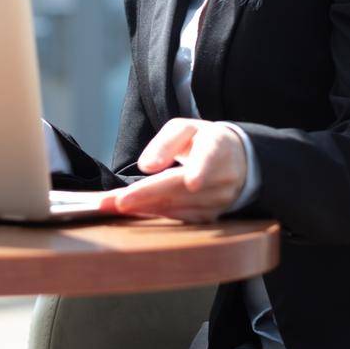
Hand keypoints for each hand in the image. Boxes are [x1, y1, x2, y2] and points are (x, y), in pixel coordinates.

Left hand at [97, 118, 247, 222]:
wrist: (238, 163)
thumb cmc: (204, 142)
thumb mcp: (186, 129)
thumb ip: (166, 142)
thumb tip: (147, 166)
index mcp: (218, 148)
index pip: (209, 158)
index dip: (202, 170)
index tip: (192, 183)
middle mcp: (222, 177)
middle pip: (182, 188)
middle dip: (148, 195)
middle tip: (117, 201)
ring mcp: (219, 201)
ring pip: (178, 207)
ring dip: (144, 209)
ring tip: (112, 206)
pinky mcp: (210, 217)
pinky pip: (179, 219)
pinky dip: (153, 216)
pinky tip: (130, 213)